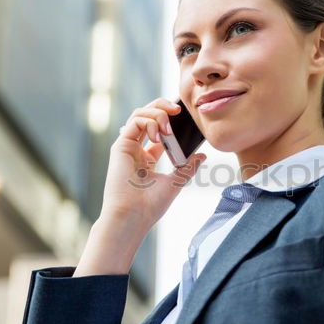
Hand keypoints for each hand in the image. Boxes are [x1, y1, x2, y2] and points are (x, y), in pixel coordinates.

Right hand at [100, 96, 205, 228]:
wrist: (134, 216)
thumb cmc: (151, 205)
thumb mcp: (176, 182)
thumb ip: (187, 167)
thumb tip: (202, 156)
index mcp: (148, 158)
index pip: (159, 130)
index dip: (171, 119)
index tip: (185, 116)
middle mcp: (136, 149)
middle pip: (147, 116)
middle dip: (163, 107)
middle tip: (179, 109)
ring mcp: (128, 147)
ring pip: (139, 114)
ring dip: (157, 112)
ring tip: (170, 126)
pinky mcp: (121, 146)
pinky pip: (134, 121)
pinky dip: (150, 121)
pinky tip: (160, 135)